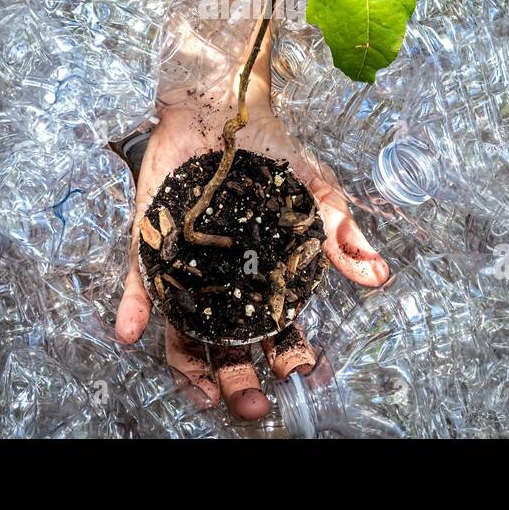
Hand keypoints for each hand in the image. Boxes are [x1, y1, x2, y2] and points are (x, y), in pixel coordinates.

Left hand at [114, 54, 389, 420]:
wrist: (224, 106)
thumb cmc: (270, 153)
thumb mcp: (316, 194)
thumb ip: (341, 236)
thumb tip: (379, 276)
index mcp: (264, 277)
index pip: (277, 331)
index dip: (288, 357)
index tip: (299, 376)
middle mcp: (222, 282)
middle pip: (229, 344)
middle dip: (240, 380)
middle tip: (250, 404)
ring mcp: (184, 267)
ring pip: (183, 330)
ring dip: (188, 368)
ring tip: (201, 393)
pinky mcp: (150, 244)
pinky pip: (137, 284)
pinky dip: (131, 311)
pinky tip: (129, 334)